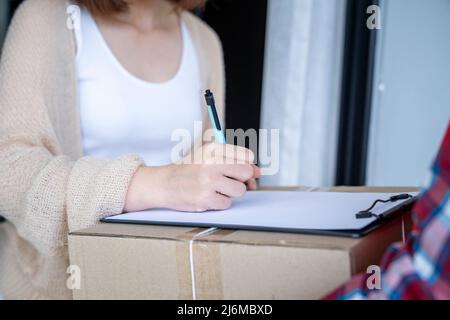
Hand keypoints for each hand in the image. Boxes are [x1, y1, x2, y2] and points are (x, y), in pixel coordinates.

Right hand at [124, 144, 259, 211]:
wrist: (164, 183)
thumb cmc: (187, 170)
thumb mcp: (208, 157)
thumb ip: (234, 161)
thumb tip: (258, 172)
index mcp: (214, 149)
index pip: (247, 156)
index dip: (246, 166)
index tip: (239, 171)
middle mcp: (213, 163)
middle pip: (246, 173)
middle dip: (240, 180)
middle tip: (226, 181)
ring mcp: (210, 181)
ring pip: (239, 190)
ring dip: (230, 193)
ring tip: (215, 189)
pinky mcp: (206, 198)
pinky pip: (227, 203)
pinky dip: (219, 203)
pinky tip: (208, 196)